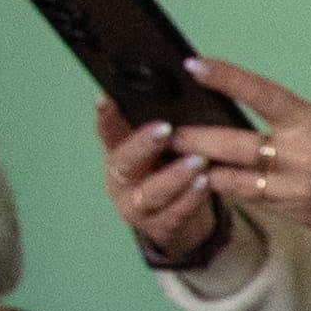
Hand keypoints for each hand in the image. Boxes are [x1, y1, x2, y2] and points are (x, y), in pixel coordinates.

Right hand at [102, 109, 233, 269]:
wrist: (181, 217)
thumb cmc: (171, 167)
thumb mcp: (163, 146)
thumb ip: (166, 124)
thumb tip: (182, 83)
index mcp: (118, 152)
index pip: (107, 131)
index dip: (105, 117)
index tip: (106, 98)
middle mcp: (120, 180)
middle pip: (125, 162)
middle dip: (143, 145)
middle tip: (165, 129)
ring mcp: (136, 206)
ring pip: (151, 192)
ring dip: (175, 176)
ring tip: (198, 161)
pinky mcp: (159, 227)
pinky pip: (174, 213)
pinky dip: (190, 198)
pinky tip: (205, 184)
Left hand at [165, 63, 310, 242]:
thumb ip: (285, 121)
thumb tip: (238, 113)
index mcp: (309, 122)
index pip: (258, 93)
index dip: (224, 77)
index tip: (194, 65)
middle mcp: (299, 156)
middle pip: (230, 146)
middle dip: (193, 140)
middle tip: (168, 135)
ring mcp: (295, 189)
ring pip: (232, 181)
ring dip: (204, 172)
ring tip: (182, 163)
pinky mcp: (295, 214)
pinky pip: (251, 201)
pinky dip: (233, 190)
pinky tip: (219, 182)